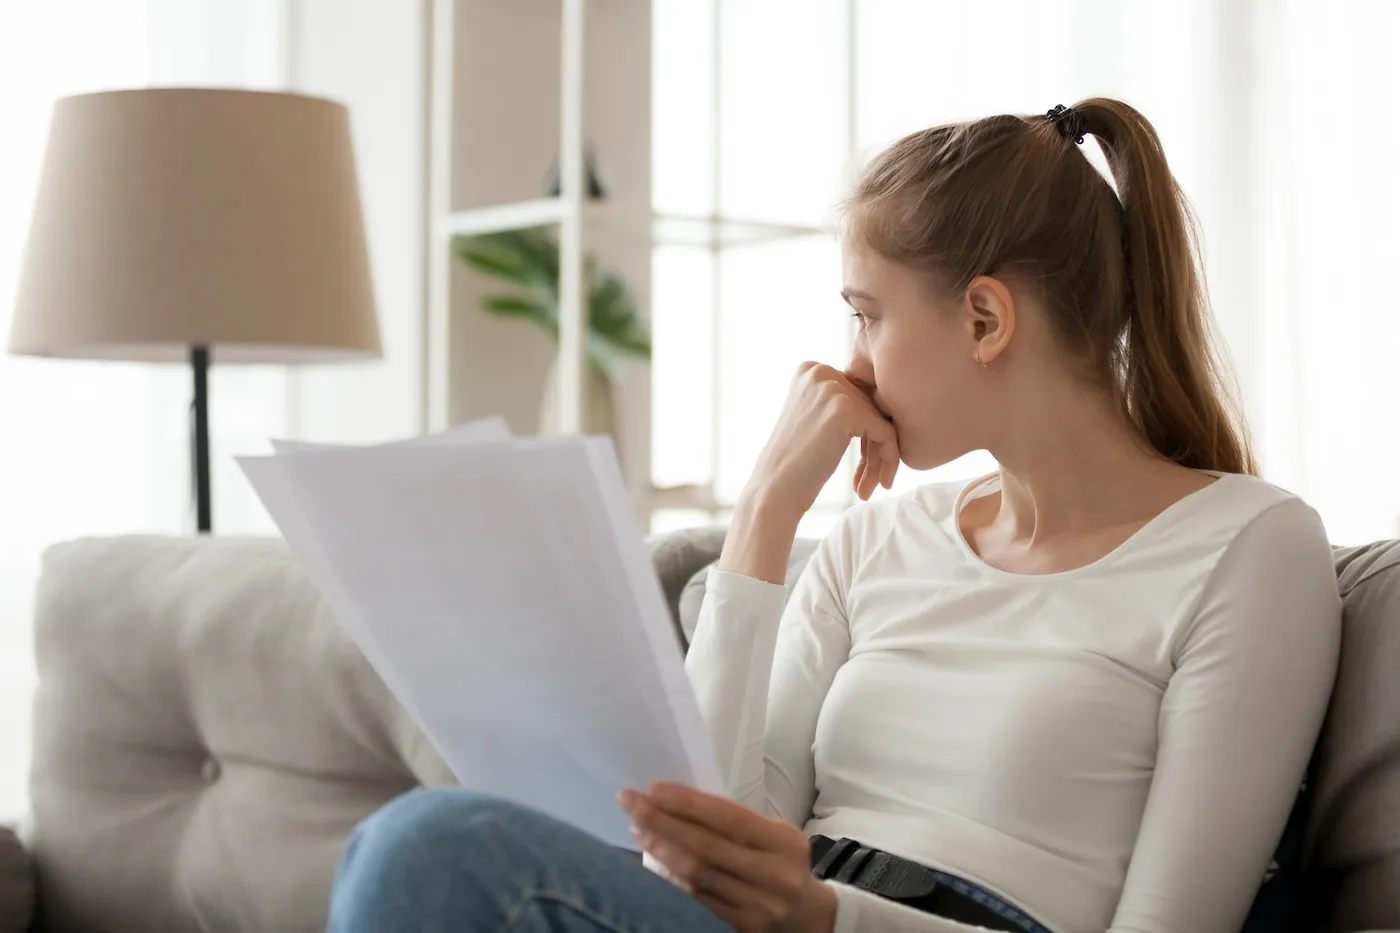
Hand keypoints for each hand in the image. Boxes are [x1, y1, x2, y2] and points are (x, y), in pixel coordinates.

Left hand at [619, 783, 836, 932]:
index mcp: (784, 841)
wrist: (805, 914)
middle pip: (707, 846)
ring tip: (638, 830)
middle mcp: (773, 874)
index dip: (689, 803)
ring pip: (697, 875)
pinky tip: (654, 863)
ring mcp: (758, 905)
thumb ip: (735, 821)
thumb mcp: (772, 834)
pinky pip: (697, 900)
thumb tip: (678, 800)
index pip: (729, 818)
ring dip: (661, 850)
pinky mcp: (742, 926)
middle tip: (631, 803)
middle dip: (663, 822)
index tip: (653, 789)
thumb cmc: (779, 861)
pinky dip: (672, 879)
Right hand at [743, 363, 898, 522]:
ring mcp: (832, 388)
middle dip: (874, 446)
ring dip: (881, 457)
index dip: (866, 430)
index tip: (865, 465)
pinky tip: (879, 485)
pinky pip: (886, 432)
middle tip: (869, 482)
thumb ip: (841, 402)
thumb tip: (886, 399)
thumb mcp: (812, 418)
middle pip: (871, 406)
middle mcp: (820, 371)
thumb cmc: (794, 465)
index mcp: (810, 369)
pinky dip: (889, 459)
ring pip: (881, 420)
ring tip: (870, 486)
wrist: (774, 492)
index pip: (859, 393)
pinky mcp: (845, 410)